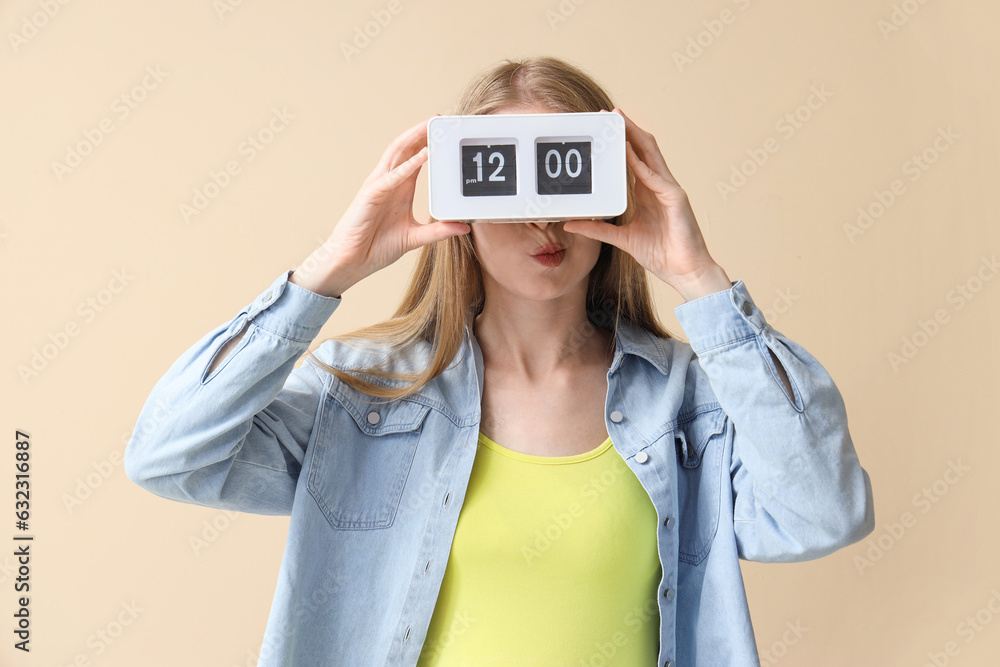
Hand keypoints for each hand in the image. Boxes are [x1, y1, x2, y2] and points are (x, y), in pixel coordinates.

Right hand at [290, 115, 470, 297]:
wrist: (352, 262)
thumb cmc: (376, 247)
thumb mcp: (415, 237)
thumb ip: (439, 231)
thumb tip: (464, 228)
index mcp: (400, 188)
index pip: (415, 157)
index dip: (428, 143)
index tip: (445, 133)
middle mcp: (389, 182)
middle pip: (405, 148)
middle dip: (421, 132)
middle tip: (440, 118)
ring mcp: (378, 186)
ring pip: (396, 154)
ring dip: (414, 138)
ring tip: (431, 126)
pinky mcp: (370, 196)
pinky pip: (392, 177)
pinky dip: (408, 165)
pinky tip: (423, 155)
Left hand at [562, 108, 731, 301]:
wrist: (684, 271)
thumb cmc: (660, 254)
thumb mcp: (621, 238)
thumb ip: (597, 229)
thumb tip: (571, 223)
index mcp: (647, 192)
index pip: (633, 159)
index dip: (621, 142)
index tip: (605, 128)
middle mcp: (658, 185)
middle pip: (643, 149)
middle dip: (627, 130)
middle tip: (610, 113)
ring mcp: (669, 189)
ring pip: (651, 154)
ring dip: (634, 136)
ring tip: (619, 120)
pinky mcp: (676, 198)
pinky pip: (654, 176)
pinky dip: (639, 163)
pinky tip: (627, 151)